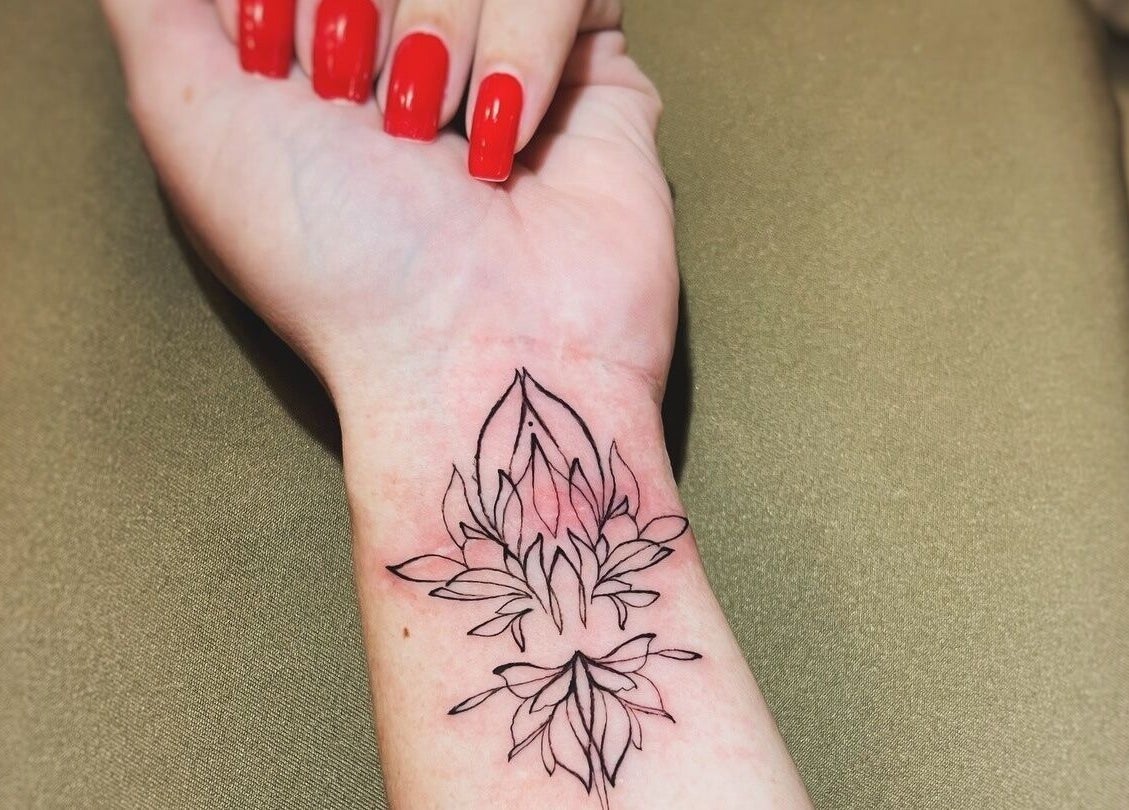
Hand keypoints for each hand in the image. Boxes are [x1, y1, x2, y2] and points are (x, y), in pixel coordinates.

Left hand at [101, 0, 676, 412]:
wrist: (478, 350)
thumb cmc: (333, 259)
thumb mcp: (188, 119)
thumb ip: (154, 4)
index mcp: (306, 51)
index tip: (285, 68)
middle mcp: (400, 40)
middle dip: (356, 6)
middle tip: (361, 104)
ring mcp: (496, 48)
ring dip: (441, 31)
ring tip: (440, 138)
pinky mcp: (591, 62)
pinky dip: (527, 44)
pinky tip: (508, 137)